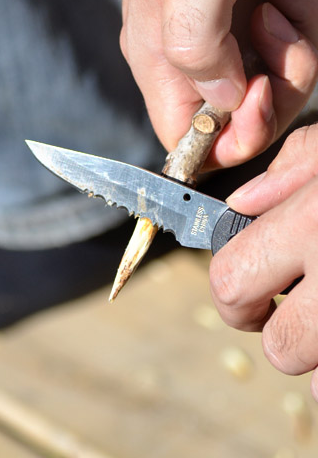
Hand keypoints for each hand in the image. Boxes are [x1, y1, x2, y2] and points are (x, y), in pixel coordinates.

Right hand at [121, 0, 315, 161]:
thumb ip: (197, 50)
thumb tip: (219, 101)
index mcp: (159, 50)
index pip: (183, 134)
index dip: (227, 136)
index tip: (261, 92)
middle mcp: (191, 48)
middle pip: (242, 112)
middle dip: (278, 73)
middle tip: (276, 15)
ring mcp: (229, 29)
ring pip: (278, 75)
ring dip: (299, 28)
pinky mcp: (260, 8)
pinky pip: (299, 37)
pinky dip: (309, 1)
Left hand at [210, 124, 317, 399]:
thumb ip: (288, 170)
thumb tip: (241, 204)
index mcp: (311, 224)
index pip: (231, 281)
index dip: (234, 290)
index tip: (247, 286)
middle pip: (277, 344)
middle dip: (273, 325)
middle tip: (289, 302)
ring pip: (312, 371)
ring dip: (312, 346)